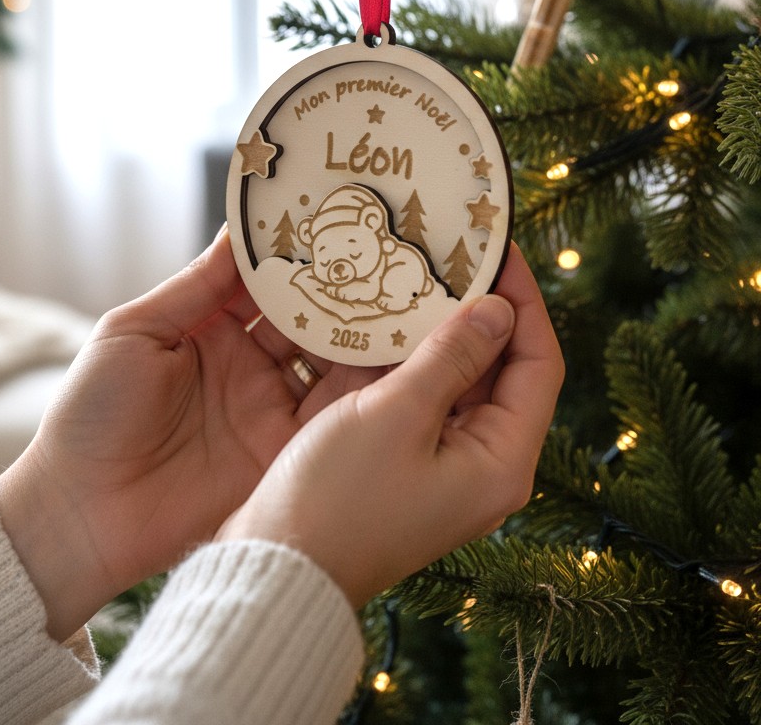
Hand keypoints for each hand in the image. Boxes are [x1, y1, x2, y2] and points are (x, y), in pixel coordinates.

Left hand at [0, 227, 386, 639]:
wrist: (83, 513)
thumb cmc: (91, 413)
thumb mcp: (134, 332)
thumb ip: (194, 286)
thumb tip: (238, 229)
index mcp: (208, 330)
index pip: (264, 283)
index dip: (295, 255)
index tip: (334, 219)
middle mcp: (247, 365)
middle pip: (307, 320)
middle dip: (343, 290)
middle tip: (388, 254)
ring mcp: (269, 409)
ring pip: (330, 362)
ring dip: (363, 334)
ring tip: (403, 297)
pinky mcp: (284, 454)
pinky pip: (333, 415)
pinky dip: (365, 388)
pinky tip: (397, 358)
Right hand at [215, 244, 563, 607]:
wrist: (278, 566)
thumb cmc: (338, 499)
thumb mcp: (396, 415)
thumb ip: (449, 357)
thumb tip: (497, 309)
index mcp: (500, 461)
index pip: (538, 365)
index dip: (525, 302)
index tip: (502, 250)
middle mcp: (481, 464)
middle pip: (501, 371)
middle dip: (482, 311)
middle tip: (456, 254)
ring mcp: (442, 464)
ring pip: (458, 380)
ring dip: (441, 331)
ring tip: (418, 275)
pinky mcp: (404, 462)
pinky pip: (422, 397)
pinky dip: (409, 359)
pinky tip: (383, 321)